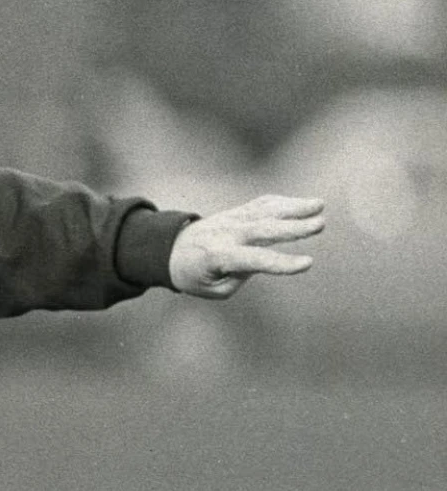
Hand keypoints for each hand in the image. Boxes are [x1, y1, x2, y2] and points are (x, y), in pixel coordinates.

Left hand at [168, 194, 324, 298]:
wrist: (170, 249)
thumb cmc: (194, 275)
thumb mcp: (213, 288)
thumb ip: (238, 278)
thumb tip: (259, 262)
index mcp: (219, 256)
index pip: (255, 260)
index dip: (281, 262)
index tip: (307, 263)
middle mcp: (226, 234)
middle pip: (263, 229)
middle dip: (292, 227)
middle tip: (320, 224)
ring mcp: (231, 219)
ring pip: (264, 210)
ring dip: (293, 207)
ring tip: (319, 205)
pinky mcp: (236, 212)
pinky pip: (261, 204)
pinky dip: (282, 202)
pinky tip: (305, 204)